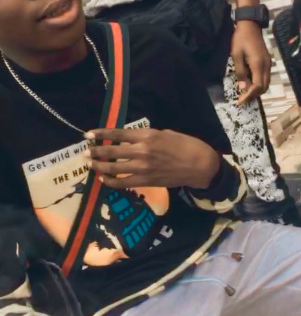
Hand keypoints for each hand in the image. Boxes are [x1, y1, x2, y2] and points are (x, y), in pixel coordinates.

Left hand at [85, 128, 220, 189]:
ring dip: (99, 166)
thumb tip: (132, 139)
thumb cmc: (186, 145)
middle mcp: (142, 151)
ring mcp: (142, 168)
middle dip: (96, 151)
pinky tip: (104, 178)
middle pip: (111, 151)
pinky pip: (122, 182)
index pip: (118, 134)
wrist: (199, 165)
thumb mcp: (165, 132)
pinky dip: (110, 181)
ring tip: (91, 164)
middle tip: (85, 151)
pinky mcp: (146, 181)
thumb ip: (146, 136)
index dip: (101, 134)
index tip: (89, 134)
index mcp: (147, 135)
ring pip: (113, 168)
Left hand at [231, 20, 271, 105]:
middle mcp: (266, 66)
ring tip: (245, 93)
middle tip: (242, 99)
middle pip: (263, 87)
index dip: (249, 96)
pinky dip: (259, 84)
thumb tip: (243, 88)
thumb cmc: (241, 38)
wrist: (250, 26)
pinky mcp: (267, 62)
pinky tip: (250, 84)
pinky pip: (265, 77)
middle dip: (253, 96)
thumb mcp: (236, 55)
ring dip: (256, 91)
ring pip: (266, 83)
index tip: (240, 102)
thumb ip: (240, 72)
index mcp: (258, 64)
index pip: (257, 86)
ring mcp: (268, 64)